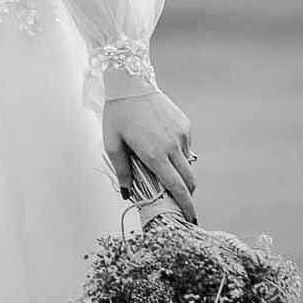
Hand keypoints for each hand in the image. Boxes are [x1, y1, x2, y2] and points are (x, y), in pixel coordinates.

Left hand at [102, 90, 197, 223]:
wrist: (130, 83)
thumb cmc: (117, 115)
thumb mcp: (112, 144)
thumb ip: (122, 171)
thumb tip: (127, 194)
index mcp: (155, 154)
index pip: (177, 187)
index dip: (186, 206)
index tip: (190, 219)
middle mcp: (172, 146)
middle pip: (189, 180)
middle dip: (187, 194)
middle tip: (178, 200)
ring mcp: (181, 134)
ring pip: (188, 163)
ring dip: (180, 172)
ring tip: (162, 166)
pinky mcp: (185, 125)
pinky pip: (186, 147)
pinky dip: (179, 153)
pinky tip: (162, 145)